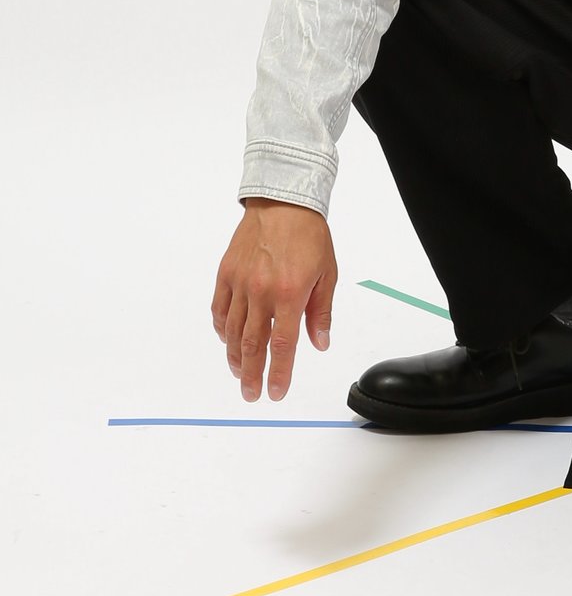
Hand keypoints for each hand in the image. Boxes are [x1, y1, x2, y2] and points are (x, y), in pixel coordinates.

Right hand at [211, 197, 337, 402]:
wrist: (283, 201)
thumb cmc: (309, 235)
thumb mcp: (327, 273)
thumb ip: (321, 312)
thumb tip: (320, 344)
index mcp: (290, 293)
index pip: (282, 345)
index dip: (278, 373)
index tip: (275, 392)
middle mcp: (262, 291)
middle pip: (252, 344)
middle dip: (252, 374)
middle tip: (251, 394)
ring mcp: (240, 283)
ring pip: (232, 331)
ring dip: (235, 357)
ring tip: (240, 373)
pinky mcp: (225, 274)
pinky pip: (220, 310)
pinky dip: (222, 329)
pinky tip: (227, 340)